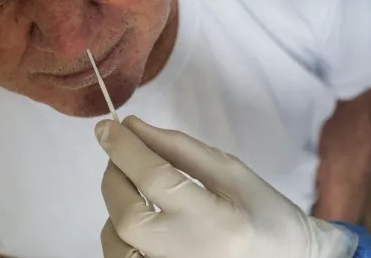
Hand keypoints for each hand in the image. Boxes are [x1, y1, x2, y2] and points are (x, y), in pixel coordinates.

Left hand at [95, 116, 357, 257]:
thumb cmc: (264, 212)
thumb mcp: (230, 172)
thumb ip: (179, 149)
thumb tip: (133, 127)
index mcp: (215, 222)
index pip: (155, 179)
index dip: (124, 149)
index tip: (106, 126)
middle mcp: (189, 255)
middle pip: (127, 216)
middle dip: (115, 177)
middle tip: (122, 155)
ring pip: (116, 241)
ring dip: (116, 206)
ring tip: (137, 188)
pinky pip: (122, 257)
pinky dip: (121, 233)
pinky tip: (143, 217)